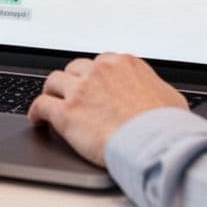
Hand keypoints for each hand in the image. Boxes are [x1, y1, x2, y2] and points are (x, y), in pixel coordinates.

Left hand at [28, 54, 187, 165]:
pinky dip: (36, 111)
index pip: (101, 63)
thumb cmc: (166, 126)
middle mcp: (101, 71)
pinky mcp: (67, 112)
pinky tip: (37, 119)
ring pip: (54, 82)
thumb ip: (158, 91)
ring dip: (53, 92)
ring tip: (51, 102)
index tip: (93, 85)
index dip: (95, 76)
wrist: (156, 144)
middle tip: (71, 94)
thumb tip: (160, 97)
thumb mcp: (171, 98)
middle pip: (75, 69)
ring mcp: (81, 90)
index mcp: (125, 64)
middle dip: (73, 81)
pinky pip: (41, 105)